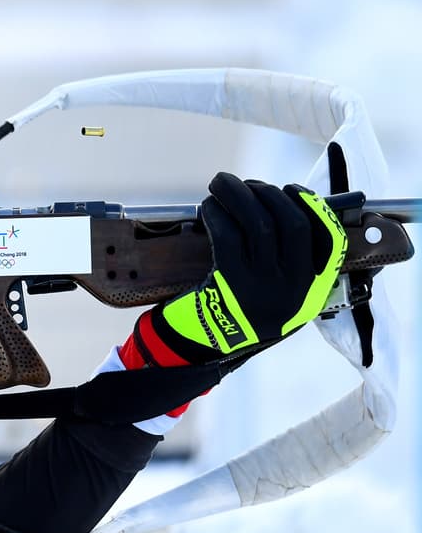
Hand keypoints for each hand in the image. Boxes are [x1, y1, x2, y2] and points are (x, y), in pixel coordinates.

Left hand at [137, 172, 347, 364]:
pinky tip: (207, 207)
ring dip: (238, 195)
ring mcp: (264, 287)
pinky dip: (217, 215)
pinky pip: (228, 238)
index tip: (290, 189)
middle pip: (292, 224)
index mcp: (310, 289)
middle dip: (268, 193)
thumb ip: (286, 260)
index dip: (312, 207)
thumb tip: (277, 204)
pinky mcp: (231, 285)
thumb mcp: (277, 295)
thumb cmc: (237, 312)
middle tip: (246, 184)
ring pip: (258, 225)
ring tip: (221, 183)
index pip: (328, 239)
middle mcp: (293, 289)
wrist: (203, 349)